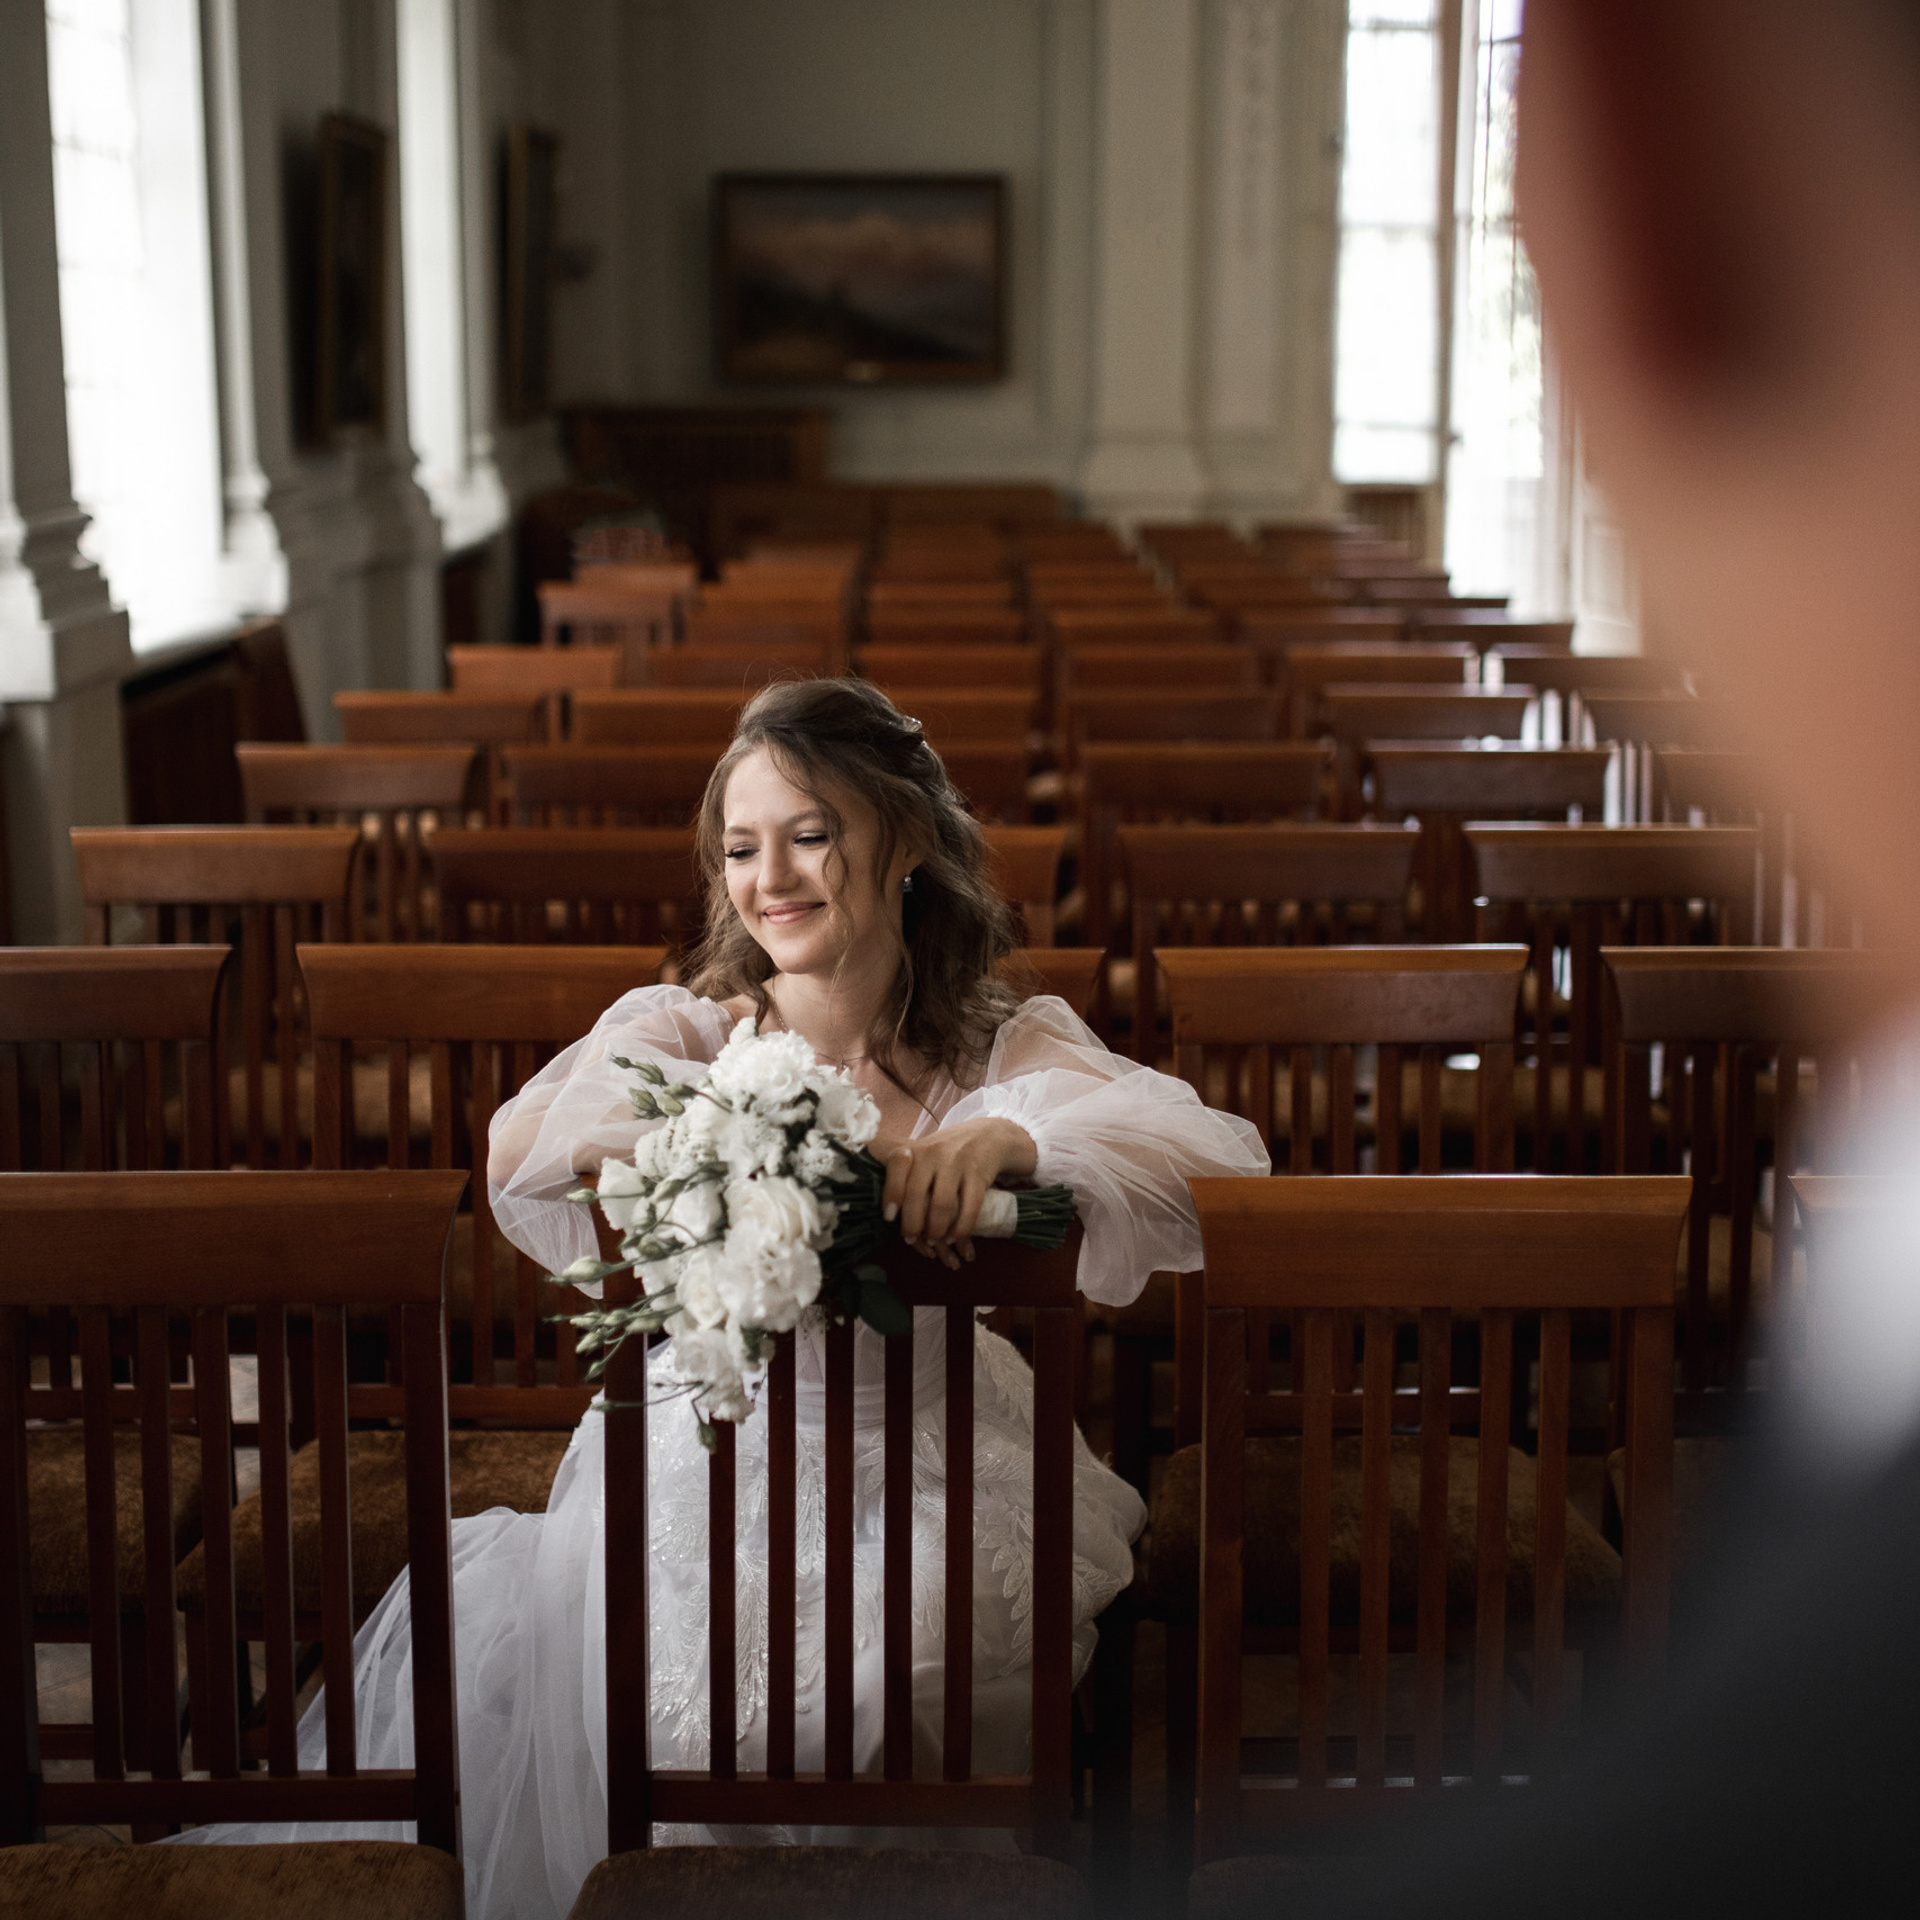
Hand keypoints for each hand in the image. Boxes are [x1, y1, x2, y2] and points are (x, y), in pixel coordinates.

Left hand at [875, 1118, 1038, 1268]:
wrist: (987, 1136)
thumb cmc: (946, 1153)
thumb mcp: (924, 1153)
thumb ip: (904, 1174)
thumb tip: (887, 1213)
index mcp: (916, 1149)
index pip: (896, 1167)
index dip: (891, 1193)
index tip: (889, 1217)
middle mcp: (934, 1153)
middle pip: (916, 1193)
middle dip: (912, 1224)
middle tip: (911, 1239)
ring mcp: (958, 1162)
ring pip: (942, 1205)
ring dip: (936, 1230)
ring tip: (933, 1241)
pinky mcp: (979, 1174)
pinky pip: (970, 1208)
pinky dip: (960, 1228)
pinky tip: (954, 1236)